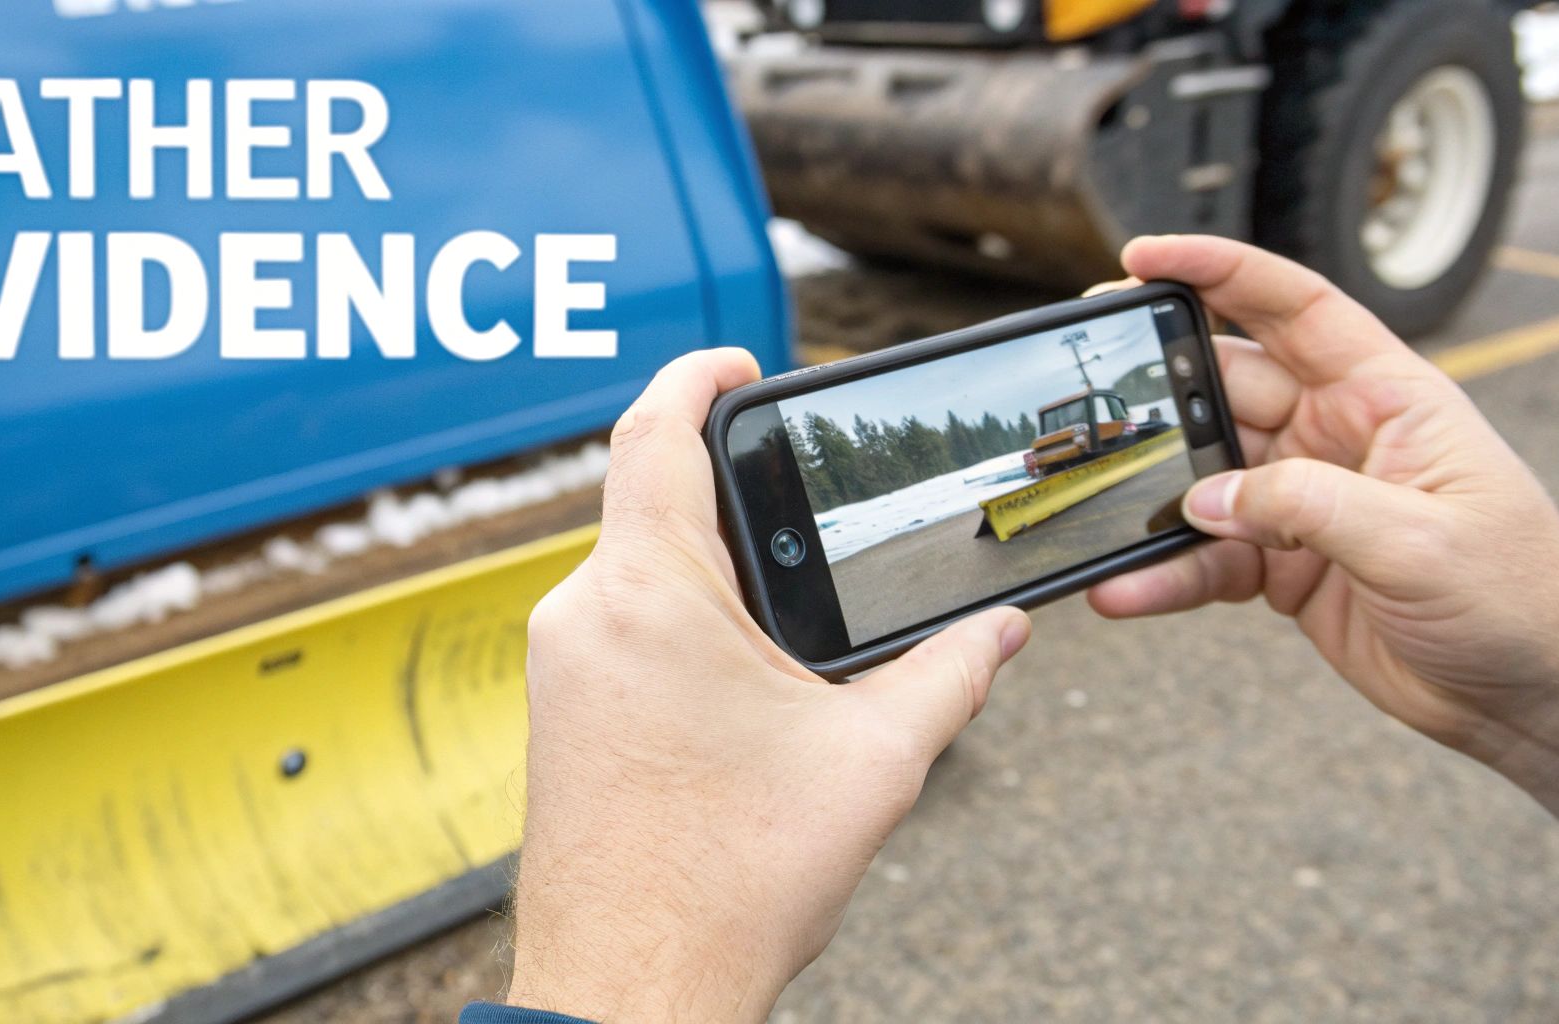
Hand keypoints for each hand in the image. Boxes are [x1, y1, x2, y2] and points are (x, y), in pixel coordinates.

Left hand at [507, 349, 1029, 1021]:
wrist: (629, 990)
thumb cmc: (728, 885)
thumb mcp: (872, 765)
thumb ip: (946, 676)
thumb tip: (1001, 632)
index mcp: (650, 597)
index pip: (655, 433)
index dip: (697, 377)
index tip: (739, 363)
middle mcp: (583, 617)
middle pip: (646, 497)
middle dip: (721, 480)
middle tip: (794, 484)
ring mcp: (559, 668)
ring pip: (631, 566)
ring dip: (704, 558)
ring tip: (787, 588)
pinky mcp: (558, 714)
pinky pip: (614, 623)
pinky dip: (675, 613)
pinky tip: (741, 665)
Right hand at [1087, 235, 1558, 866]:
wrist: (1529, 695)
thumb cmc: (1515, 598)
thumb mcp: (1419, 540)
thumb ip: (1306, 507)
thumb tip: (1206, 497)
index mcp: (1387, 397)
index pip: (1296, 308)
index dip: (1221, 271)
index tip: (1144, 255)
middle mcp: (1337, 437)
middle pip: (1228, 389)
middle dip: (1160, 387)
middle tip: (1095, 390)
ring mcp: (1306, 502)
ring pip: (1204, 479)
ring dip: (1152, 499)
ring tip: (1098, 512)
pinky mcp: (1283, 565)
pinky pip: (1207, 557)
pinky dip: (1164, 573)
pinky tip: (1125, 588)